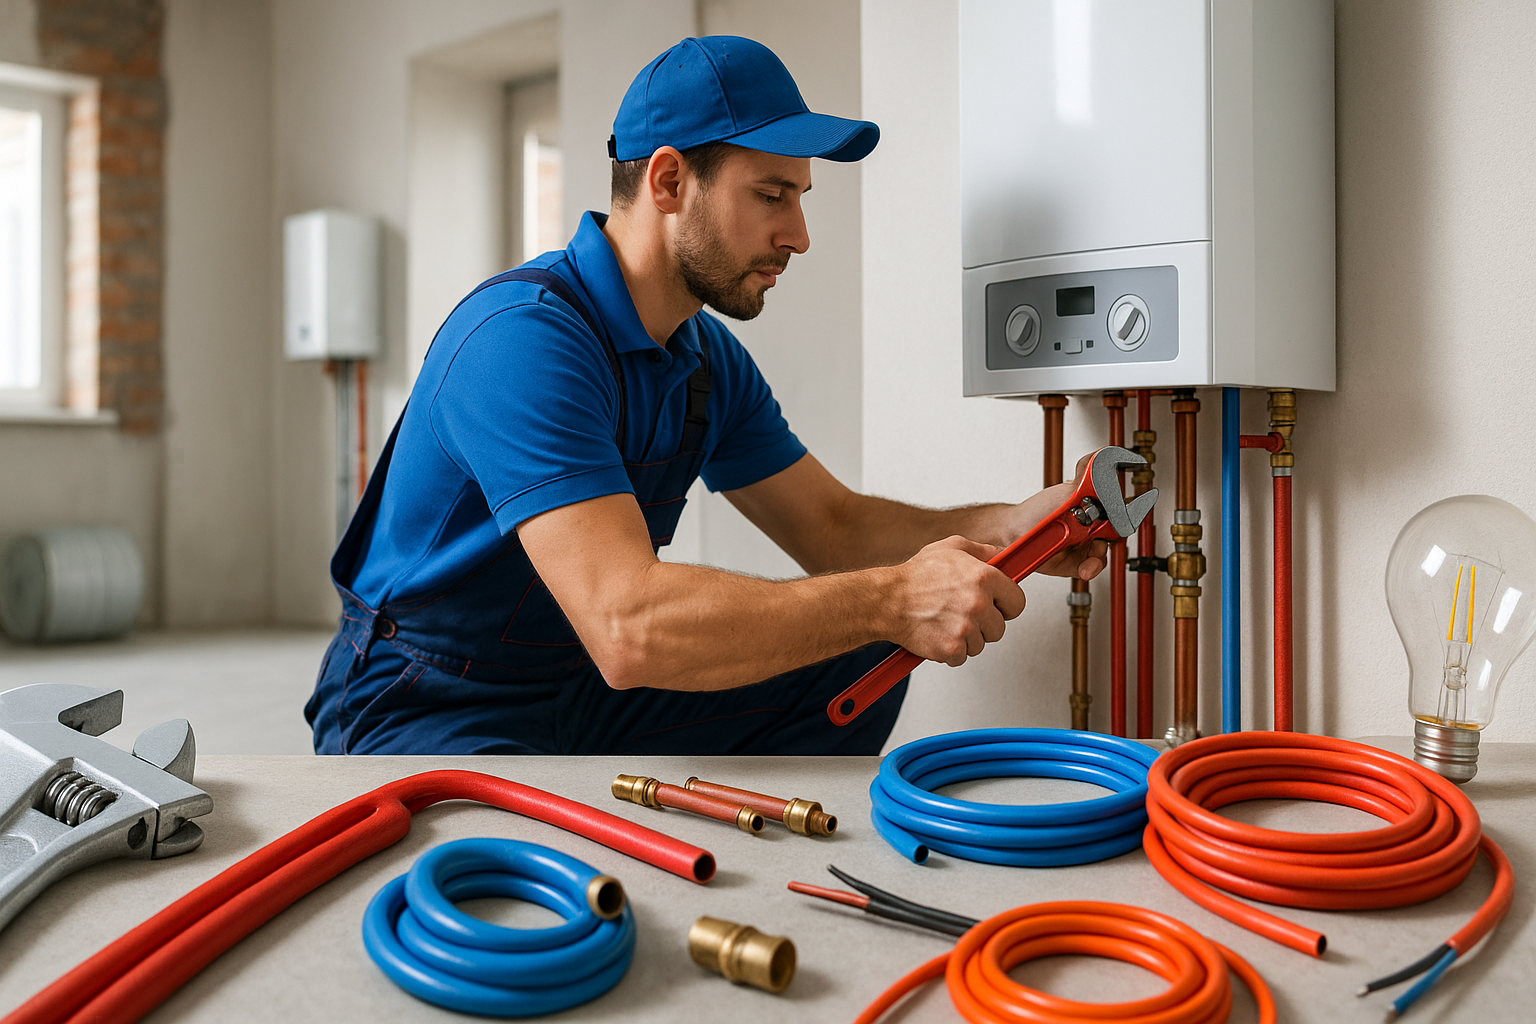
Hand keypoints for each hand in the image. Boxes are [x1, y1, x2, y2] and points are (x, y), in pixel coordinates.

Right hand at [891, 536, 1025, 666]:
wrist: (887, 600)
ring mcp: (966, 628)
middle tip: (963, 613)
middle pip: (999, 628)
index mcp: (985, 578)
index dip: (1006, 605)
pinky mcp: (952, 648)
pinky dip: (950, 650)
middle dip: (984, 624)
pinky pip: (962, 657)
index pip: (1018, 602)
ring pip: (981, 644)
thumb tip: (1003, 557)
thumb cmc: (916, 575)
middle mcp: (979, 604)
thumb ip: (983, 551)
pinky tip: (939, 633)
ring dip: (966, 637)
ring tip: (946, 621)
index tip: (998, 606)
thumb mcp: (952, 547)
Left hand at [1004, 454, 1109, 580]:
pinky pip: (1089, 568)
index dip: (1120, 521)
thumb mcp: (1067, 489)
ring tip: (1088, 557)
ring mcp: (1081, 546)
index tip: (1118, 525)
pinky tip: (1084, 568)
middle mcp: (1088, 528)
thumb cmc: (1036, 511)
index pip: (1116, 516)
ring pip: (1102, 555)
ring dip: (1097, 557)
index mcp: (1090, 509)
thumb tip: (1104, 457)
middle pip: (1111, 537)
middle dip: (1106, 541)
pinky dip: (1089, 569)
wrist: (1014, 534)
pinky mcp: (1073, 563)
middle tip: (1097, 538)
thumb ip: (1088, 477)